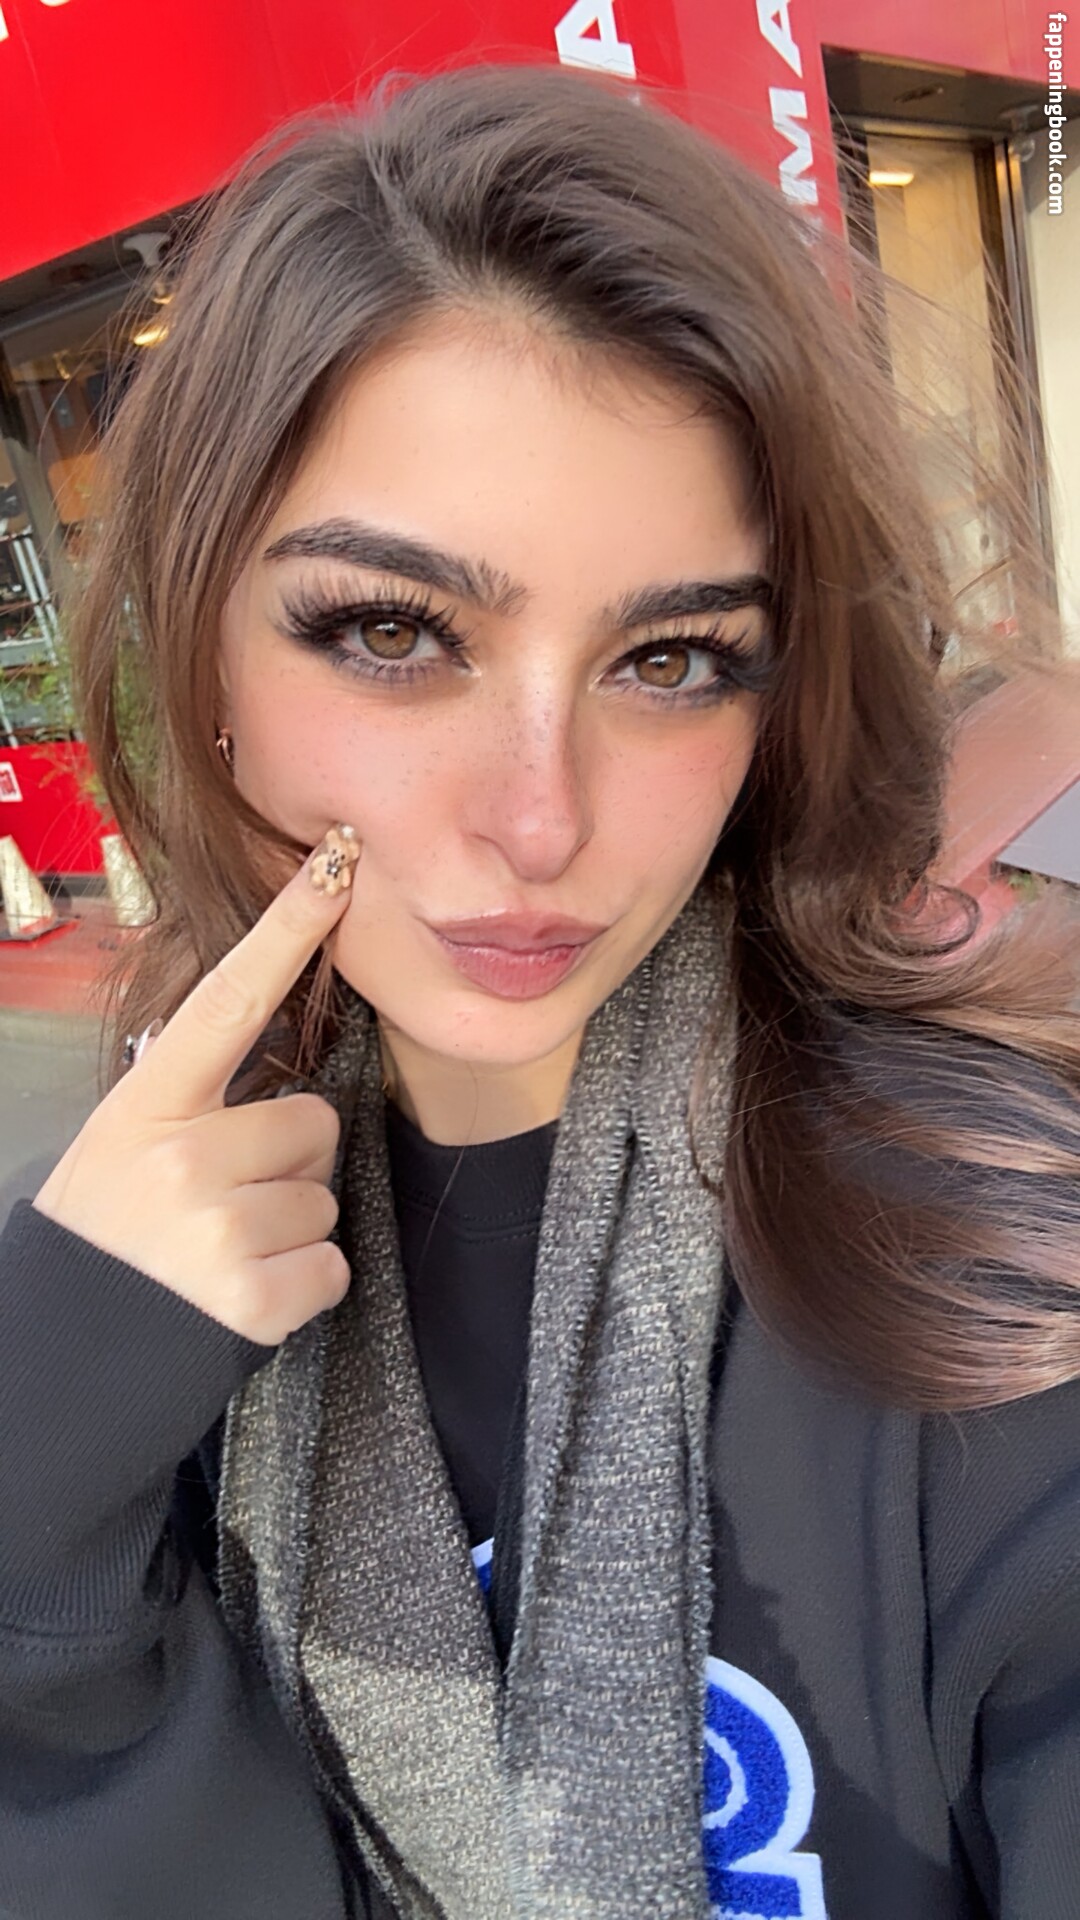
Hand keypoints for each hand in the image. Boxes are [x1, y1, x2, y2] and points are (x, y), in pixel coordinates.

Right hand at [32, 830, 361, 1345]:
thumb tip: (279, 1073)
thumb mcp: (120, 1147)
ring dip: (291, 1230)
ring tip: (221, 1255)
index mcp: (147, 1106)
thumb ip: (192, 1104)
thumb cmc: (105, 1241)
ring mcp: (218, 1227)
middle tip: (226, 1204)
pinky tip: (241, 1297)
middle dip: (291, 1164)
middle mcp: (184, 1156)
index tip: (335, 867)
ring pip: (325, 1197)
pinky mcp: (253, 1298)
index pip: (231, 998)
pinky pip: (330, 1266)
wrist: (64, 1356)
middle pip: (314, 1123)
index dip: (288, 930)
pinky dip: (300, 1289)